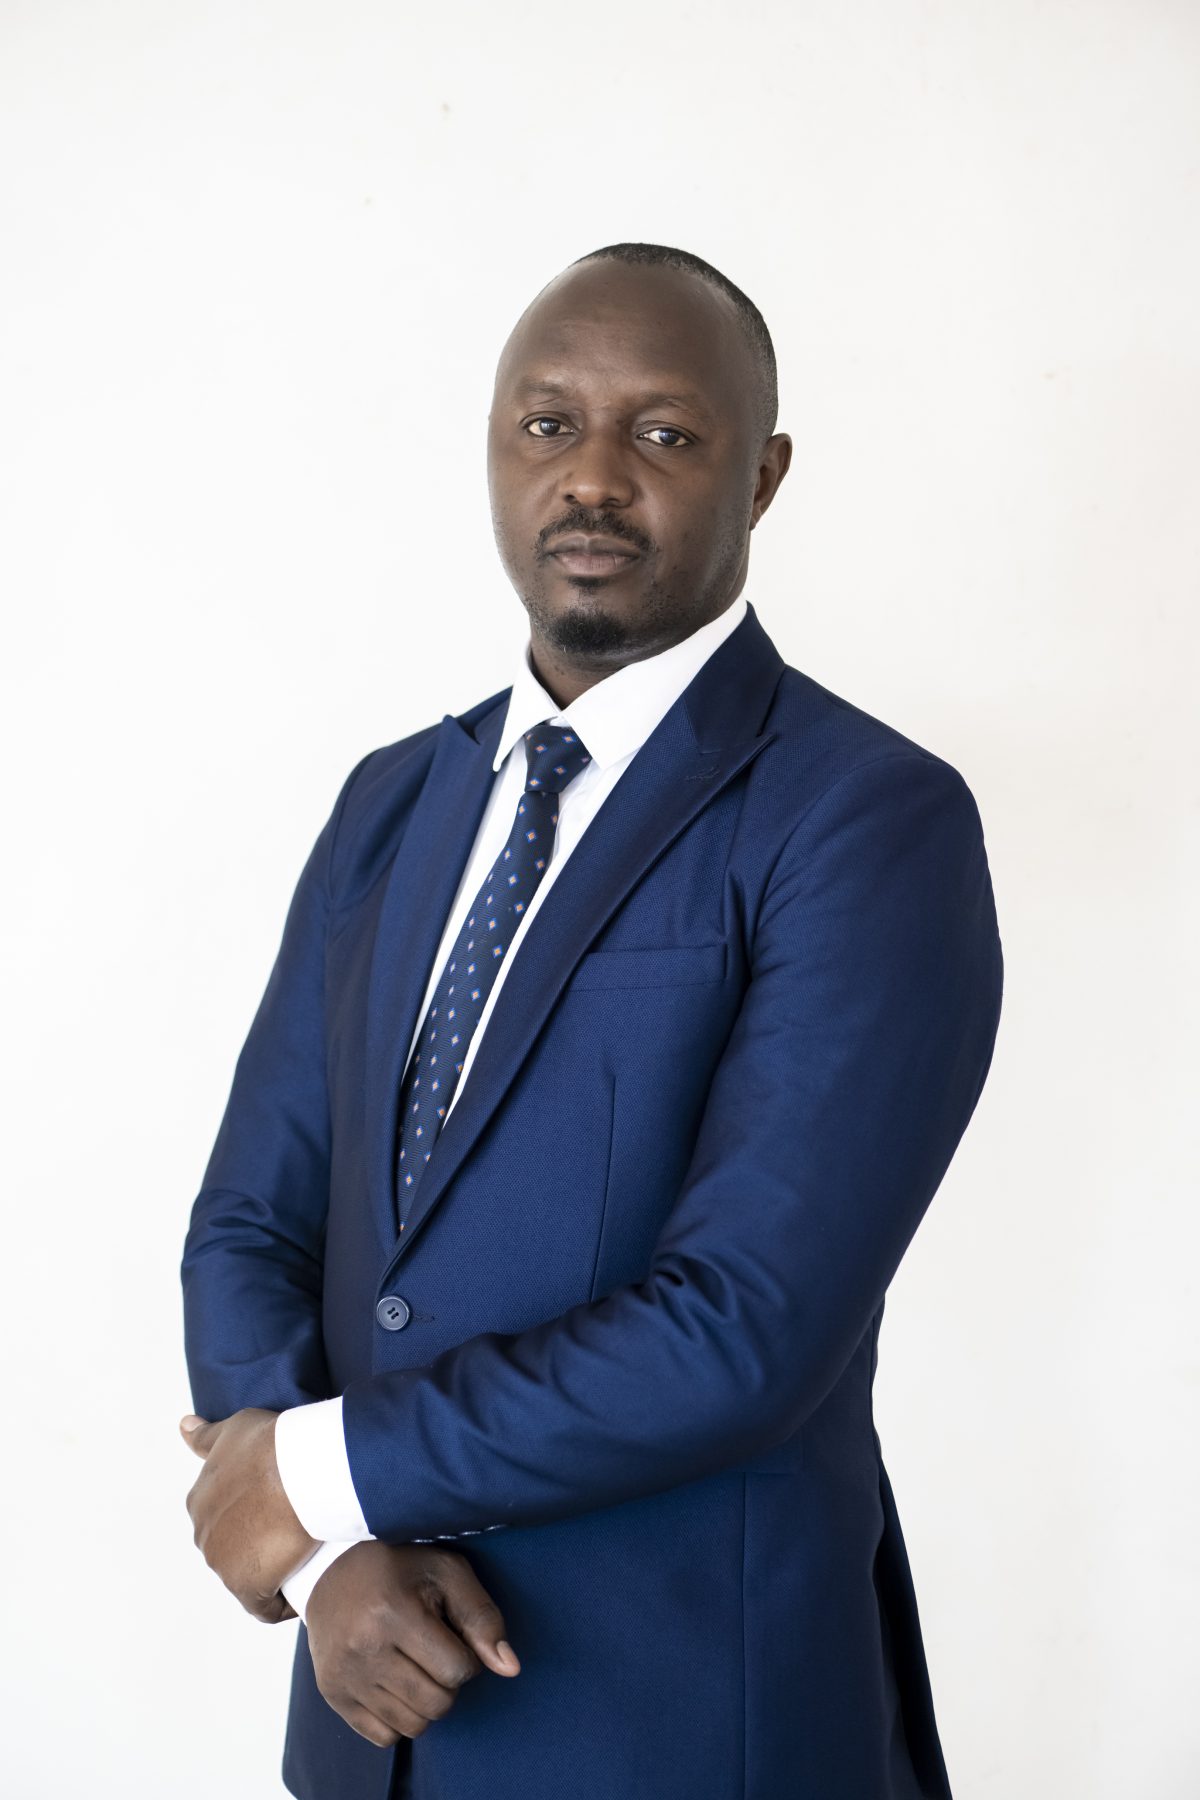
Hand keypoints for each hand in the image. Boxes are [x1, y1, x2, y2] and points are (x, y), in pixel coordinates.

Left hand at [181, 1408, 317, 1621]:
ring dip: (272, 1570)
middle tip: (294, 1527)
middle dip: (258, 1542)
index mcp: (199, 1501)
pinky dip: (280, 1603)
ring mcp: (223, 1564)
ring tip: (304, 1555)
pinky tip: (301, 1588)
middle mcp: (204, 1535)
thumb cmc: (271, 1444)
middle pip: (233, 1546)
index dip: (251, 1513)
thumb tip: (183, 1425)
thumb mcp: (233, 1430)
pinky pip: (264, 1606)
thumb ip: (206, 1436)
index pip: (222, 1515)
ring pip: (249, 1574)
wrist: (300, 1468)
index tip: (277, 1506)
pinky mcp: (248, 1587)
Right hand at [306, 1540, 520, 1746]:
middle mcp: (363, 1650)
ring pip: (412, 1726)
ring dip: (426, 1703)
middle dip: (449, 1683)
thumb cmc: (399, 1566)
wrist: (330, 1569)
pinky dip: (399, 1718)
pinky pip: (384, 1737)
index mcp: (392, 1613)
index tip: (455, 1637)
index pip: (457, 1670)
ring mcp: (343, 1677)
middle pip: (437, 1704)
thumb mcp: (446, 1572)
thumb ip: (482, 1616)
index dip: (468, 1657)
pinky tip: (395, 1684)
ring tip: (417, 1667)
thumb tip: (510, 1668)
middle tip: (436, 1653)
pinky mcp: (332, 1695)